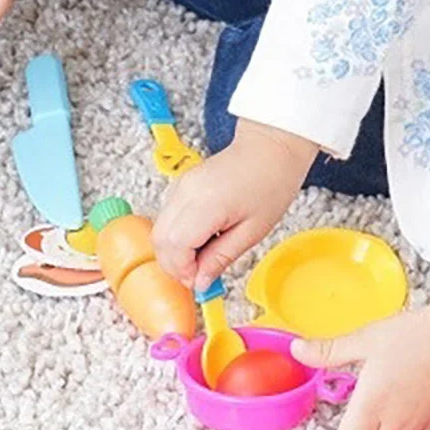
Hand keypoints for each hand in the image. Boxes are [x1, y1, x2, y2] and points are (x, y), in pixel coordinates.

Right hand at [153, 120, 319, 289]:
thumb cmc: (271, 183)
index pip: (175, 247)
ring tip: (202, 256)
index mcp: (207, 204)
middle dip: (174, 264)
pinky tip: (199, 238)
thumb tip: (201, 282)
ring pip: (159, 231)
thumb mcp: (253, 231)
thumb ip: (221, 258)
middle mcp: (186, 193)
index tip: (199, 281)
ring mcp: (179, 187)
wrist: (271, 148)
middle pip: (160, 240)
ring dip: (174, 251)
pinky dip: (176, 236)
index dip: (183, 270)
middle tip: (198, 274)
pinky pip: (166, 218)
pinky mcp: (180, 186)